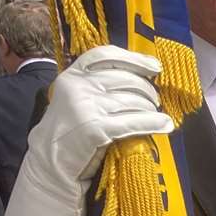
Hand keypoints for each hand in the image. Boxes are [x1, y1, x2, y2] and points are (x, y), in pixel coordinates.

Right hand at [25, 45, 171, 203]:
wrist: (50, 160)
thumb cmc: (71, 128)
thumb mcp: (77, 97)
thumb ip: (98, 83)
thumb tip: (142, 73)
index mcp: (72, 75)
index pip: (106, 55)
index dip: (134, 59)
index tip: (154, 66)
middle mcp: (78, 86)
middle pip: (127, 79)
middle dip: (148, 91)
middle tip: (154, 101)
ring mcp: (86, 107)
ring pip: (134, 101)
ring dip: (151, 109)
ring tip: (154, 115)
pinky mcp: (96, 128)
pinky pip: (135, 122)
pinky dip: (154, 123)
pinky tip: (165, 125)